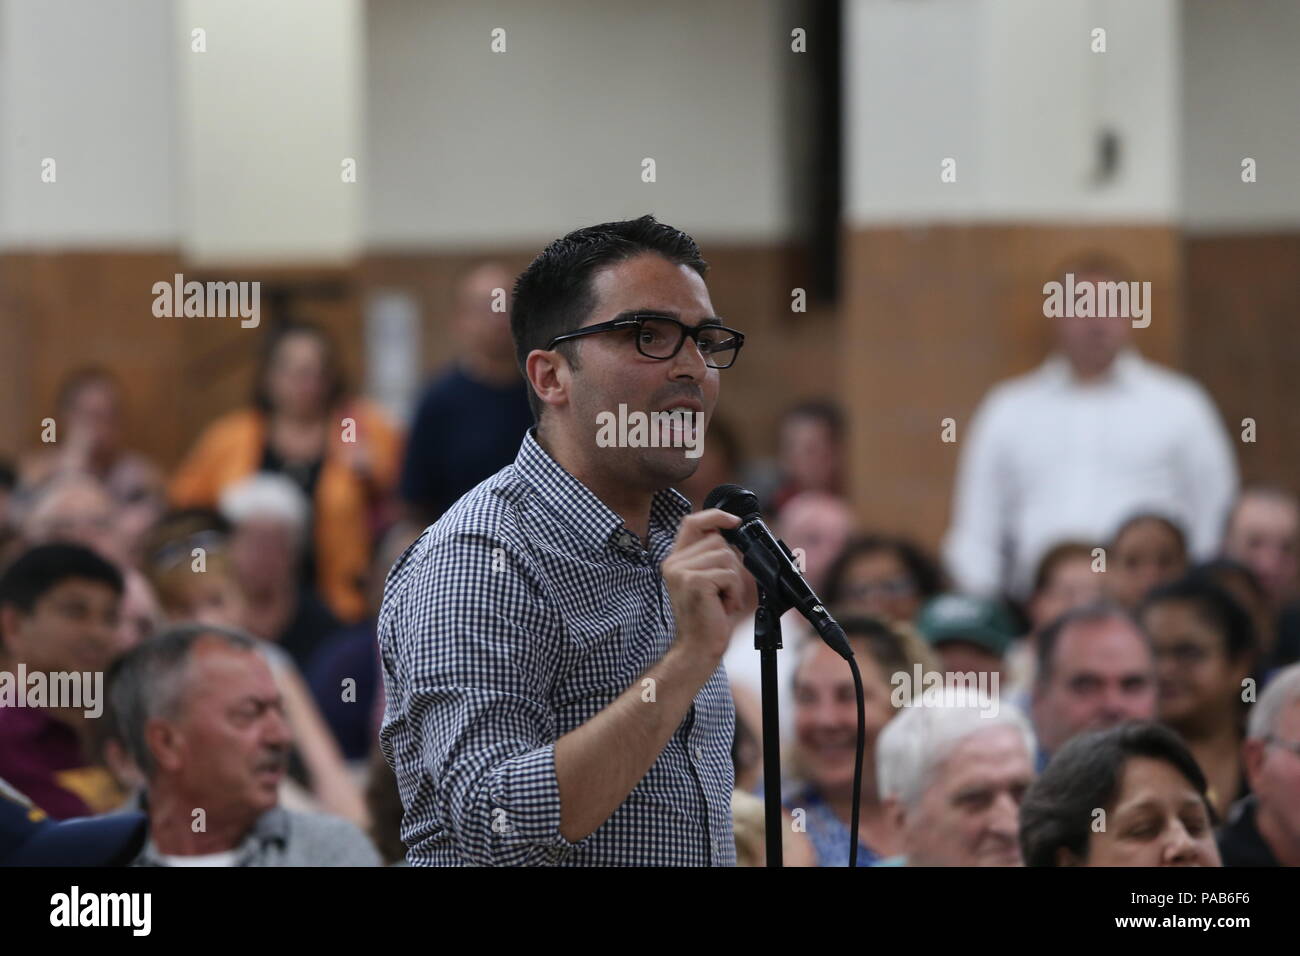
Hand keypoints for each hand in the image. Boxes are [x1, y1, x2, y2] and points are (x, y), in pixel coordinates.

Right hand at [662, 509, 745, 671]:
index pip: (692, 522)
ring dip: (734, 581)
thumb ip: (711, 558)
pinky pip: (729, 574)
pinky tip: (724, 606)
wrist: (696, 649)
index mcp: (675, 561)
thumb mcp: (707, 582)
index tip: (734, 520)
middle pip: (718, 541)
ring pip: (726, 556)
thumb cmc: (706, 619)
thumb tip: (731, 533)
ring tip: (723, 600)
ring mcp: (682, 571)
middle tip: (724, 591)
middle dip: (731, 565)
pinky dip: (734, 592)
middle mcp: (673, 563)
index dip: (715, 515)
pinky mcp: (695, 582)